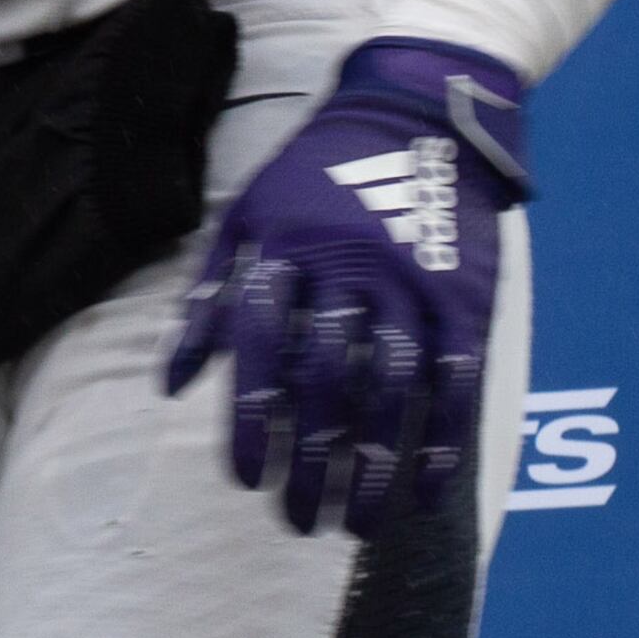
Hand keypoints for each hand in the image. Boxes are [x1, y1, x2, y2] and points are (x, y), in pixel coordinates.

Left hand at [164, 37, 527, 536]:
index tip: (246, 477)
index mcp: (284, 246)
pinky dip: (441, 441)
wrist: (413, 113)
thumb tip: (173, 383)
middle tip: (299, 519)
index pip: (258, 348)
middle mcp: (346, 267)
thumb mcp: (248, 214)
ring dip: (373, 467)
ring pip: (390, 392)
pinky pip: (455, 382)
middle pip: (324, 381)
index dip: (250, 419)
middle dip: (310, 460)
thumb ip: (212, 296)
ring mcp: (411, 282)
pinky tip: (423, 492)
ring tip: (356, 523)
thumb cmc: (316, 172)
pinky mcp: (465, 296)